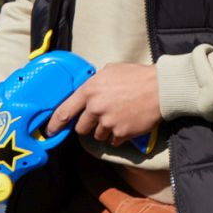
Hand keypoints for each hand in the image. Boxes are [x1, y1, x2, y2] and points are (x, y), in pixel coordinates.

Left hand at [44, 63, 160, 146]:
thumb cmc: (137, 76)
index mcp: (90, 90)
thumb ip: (94, 84)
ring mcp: (108, 122)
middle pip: (81, 128)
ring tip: (120, 116)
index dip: (54, 125)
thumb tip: (84, 94)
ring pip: (98, 135)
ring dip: (105, 129)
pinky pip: (113, 141)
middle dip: (88, 125)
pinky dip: (118, 135)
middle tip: (101, 116)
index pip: (64, 112)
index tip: (50, 132)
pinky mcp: (121, 133)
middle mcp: (96, 108)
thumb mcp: (110, 71)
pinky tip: (128, 122)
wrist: (161, 87)